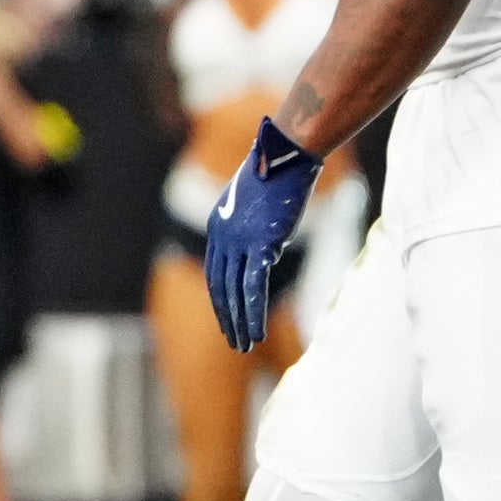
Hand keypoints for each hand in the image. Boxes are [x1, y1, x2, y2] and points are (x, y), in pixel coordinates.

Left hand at [204, 116, 316, 347]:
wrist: (287, 154)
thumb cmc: (278, 172)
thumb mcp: (258, 203)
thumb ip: (255, 231)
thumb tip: (266, 254)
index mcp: (217, 226)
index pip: (214, 273)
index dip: (219, 299)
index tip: (226, 319)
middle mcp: (222, 236)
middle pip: (219, 287)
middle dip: (226, 318)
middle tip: (233, 342)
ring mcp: (239, 241)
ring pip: (234, 292)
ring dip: (239, 323)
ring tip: (244, 346)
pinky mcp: (260, 244)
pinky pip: (253, 287)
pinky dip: (253, 313)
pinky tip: (256, 332)